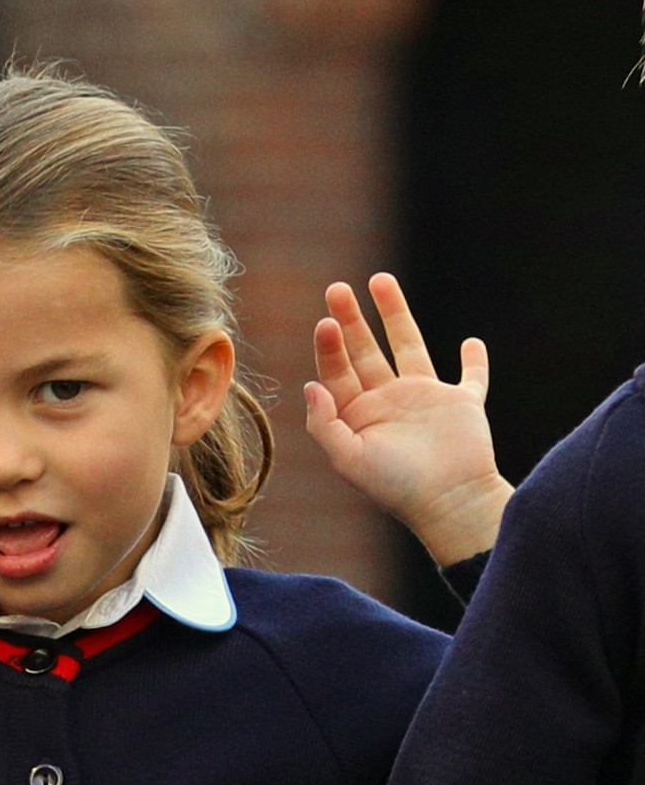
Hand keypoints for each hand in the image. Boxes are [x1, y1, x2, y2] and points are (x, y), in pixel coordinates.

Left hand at [304, 273, 511, 565]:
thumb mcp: (349, 459)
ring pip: (409, 346)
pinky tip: (471, 342)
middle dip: (351, 319)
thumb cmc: (395, 487)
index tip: (326, 322)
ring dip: (396, 314)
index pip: (337, 371)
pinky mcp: (463, 405)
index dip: (329, 346)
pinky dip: (474, 361)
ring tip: (381, 280)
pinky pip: (471, 377)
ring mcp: (426, 401)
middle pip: (364, 350)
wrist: (448, 504)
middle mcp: (388, 402)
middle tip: (337, 289)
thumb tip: (310, 385)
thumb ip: (325, 423)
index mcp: (358, 415)